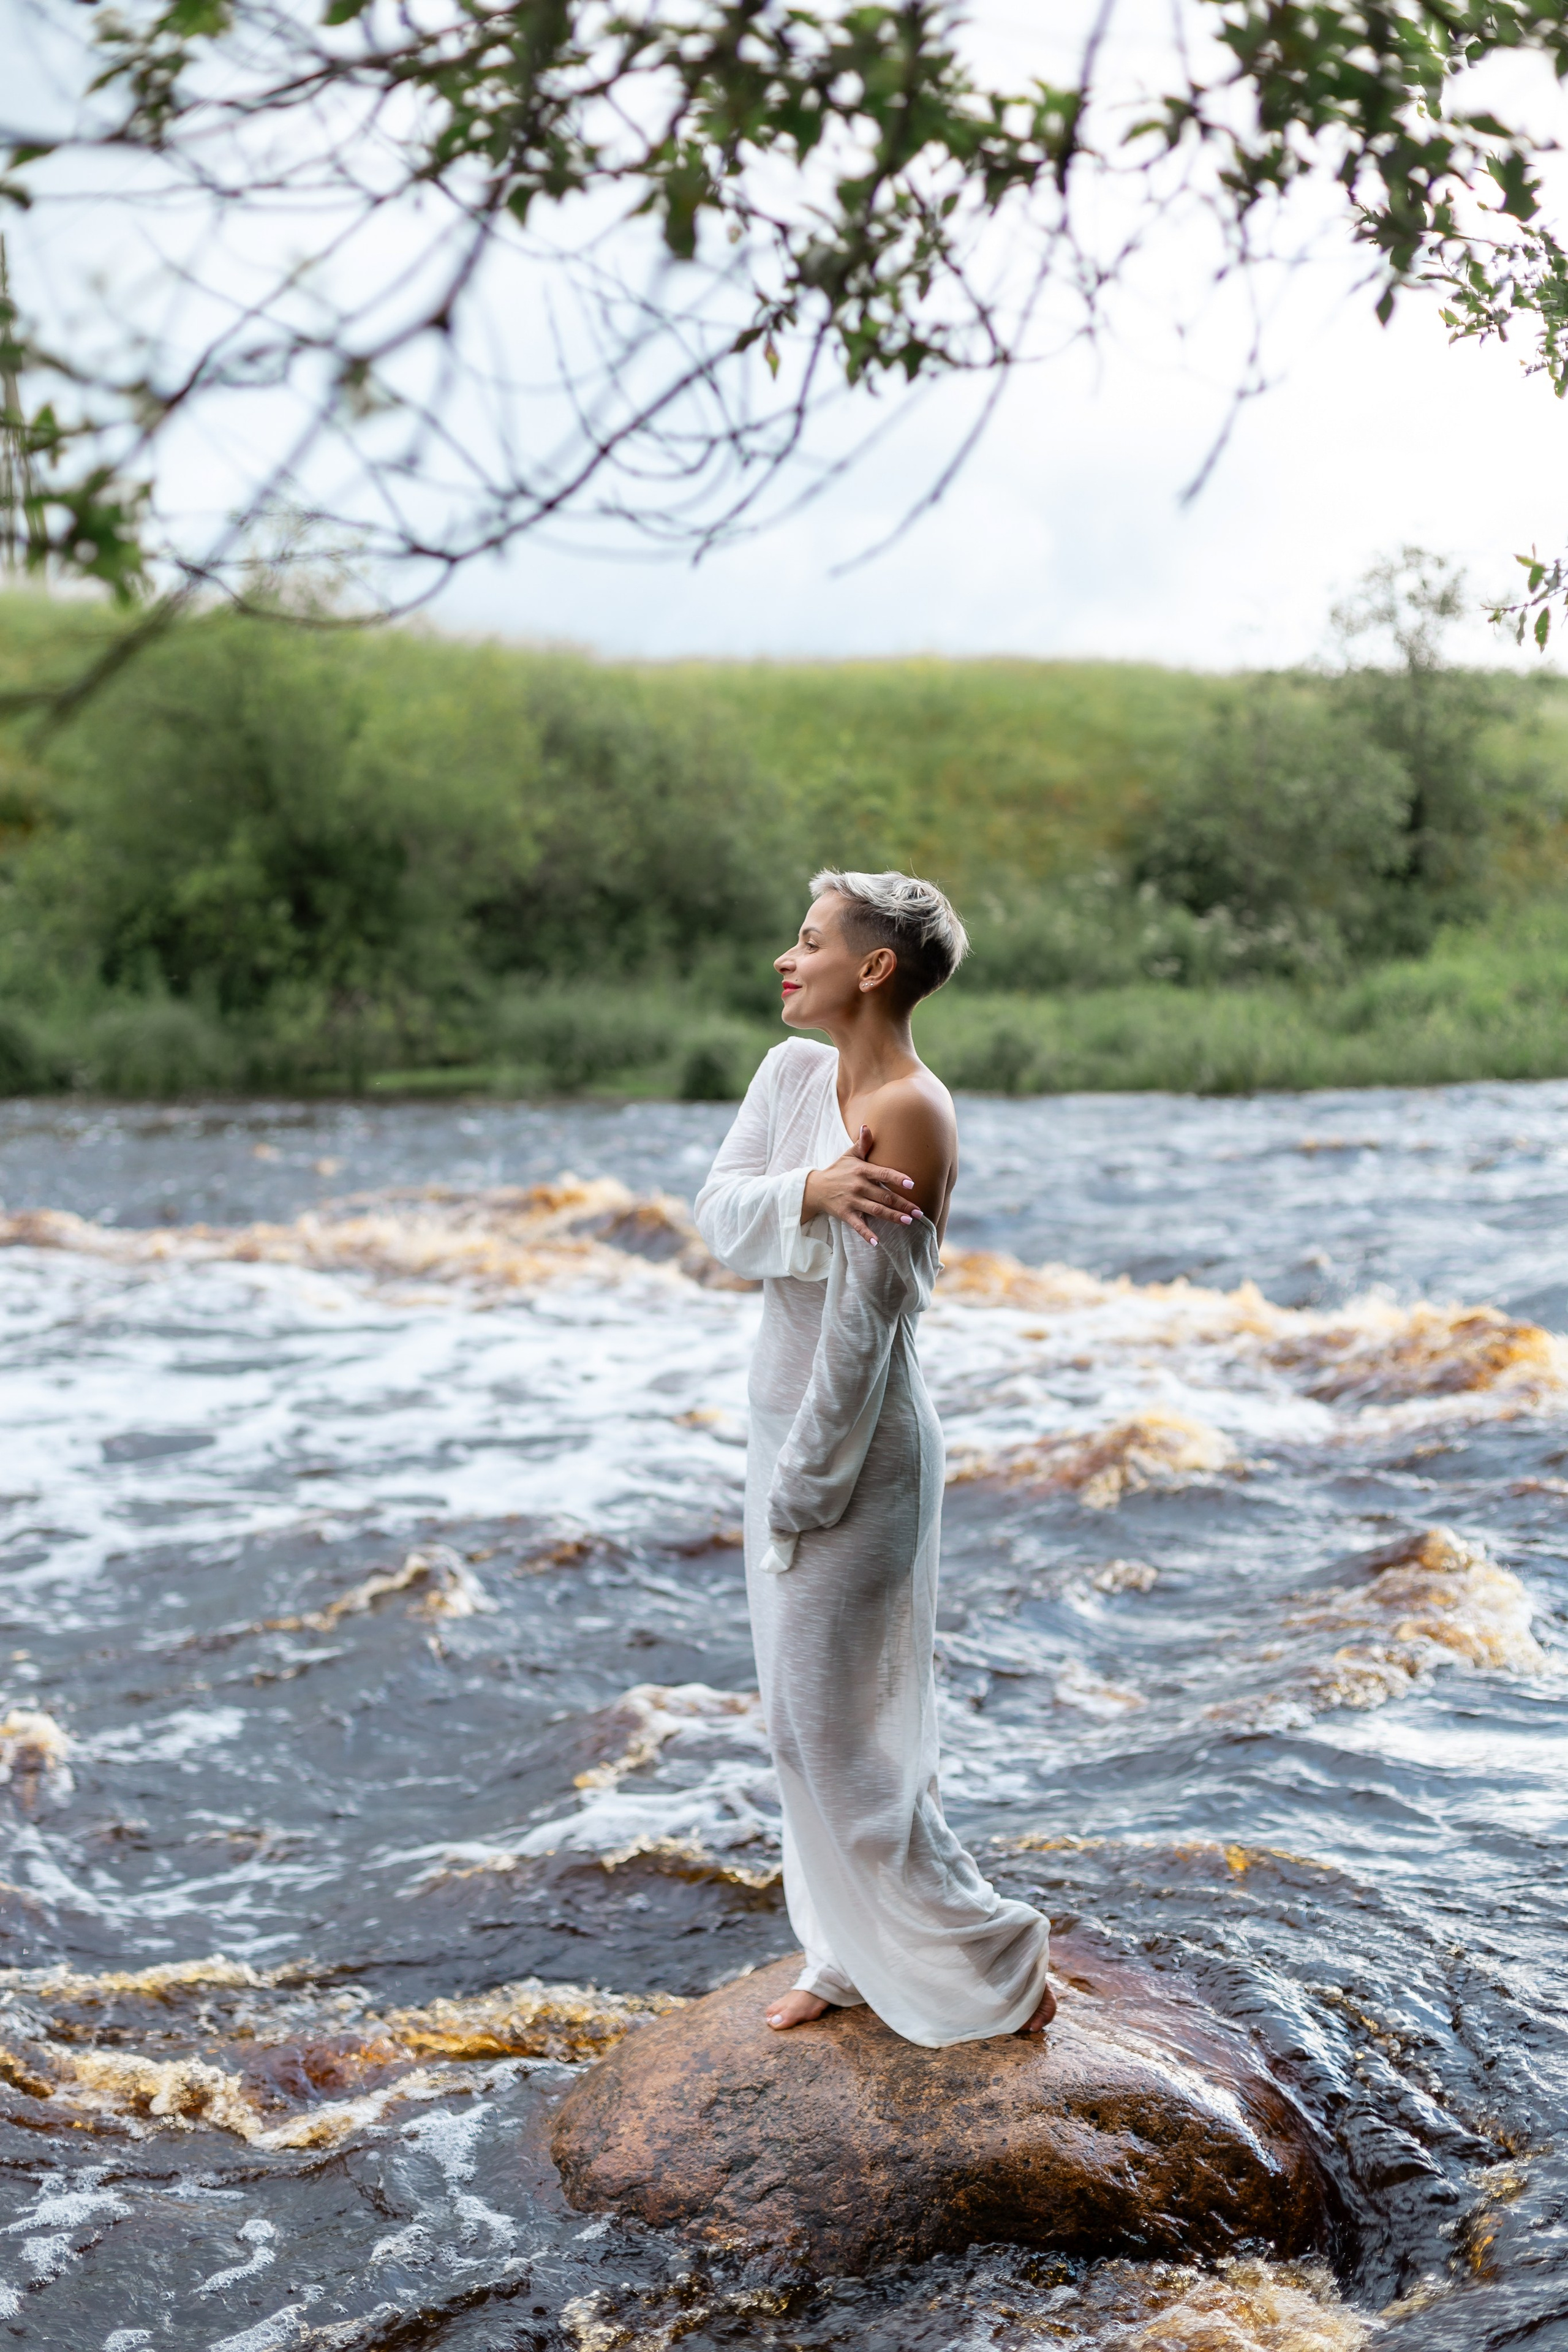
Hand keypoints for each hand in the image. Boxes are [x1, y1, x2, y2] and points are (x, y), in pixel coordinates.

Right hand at [801, 1126, 922, 1247]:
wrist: (815, 1188)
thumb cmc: (837, 1170)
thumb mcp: (849, 1155)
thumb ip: (862, 1143)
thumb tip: (867, 1126)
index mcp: (861, 1170)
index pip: (883, 1174)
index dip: (898, 1179)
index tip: (912, 1184)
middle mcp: (858, 1186)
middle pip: (884, 1196)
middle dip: (903, 1204)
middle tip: (919, 1211)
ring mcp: (851, 1201)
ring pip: (876, 1210)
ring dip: (892, 1217)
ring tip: (908, 1221)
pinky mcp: (845, 1214)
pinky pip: (858, 1226)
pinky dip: (866, 1234)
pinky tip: (877, 1242)